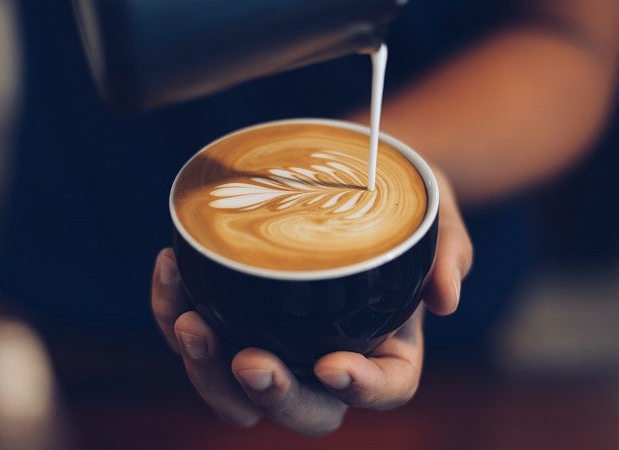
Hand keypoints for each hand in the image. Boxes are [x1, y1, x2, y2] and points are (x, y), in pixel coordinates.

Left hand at [151, 168, 471, 435]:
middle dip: (272, 394)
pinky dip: (174, 311)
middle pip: (304, 408)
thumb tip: (446, 296)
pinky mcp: (236, 316)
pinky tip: (170, 268)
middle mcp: (331, 358)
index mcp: (388, 347)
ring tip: (191, 321)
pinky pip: (199, 334)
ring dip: (207, 371)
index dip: (360, 389)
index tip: (333, 365)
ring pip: (237, 392)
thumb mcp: (437, 216)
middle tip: (249, 360)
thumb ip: (448, 251)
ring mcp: (280, 343)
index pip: (385, 388)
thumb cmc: (400, 205)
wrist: (353, 178)